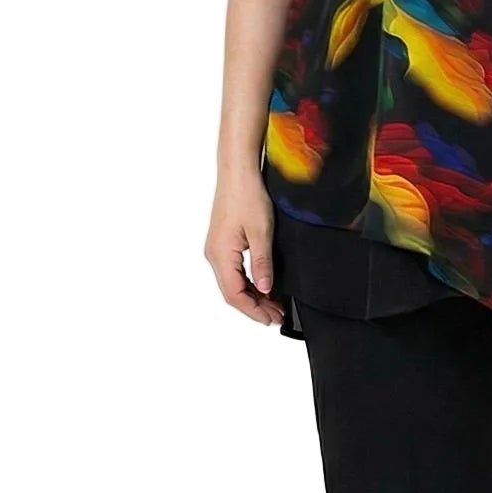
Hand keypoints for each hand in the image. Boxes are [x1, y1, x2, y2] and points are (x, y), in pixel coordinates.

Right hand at [205, 169, 286, 326]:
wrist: (238, 173)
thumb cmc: (246, 196)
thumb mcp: (261, 232)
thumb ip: (263, 263)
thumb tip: (266, 288)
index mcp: (220, 255)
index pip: (234, 294)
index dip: (253, 310)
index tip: (270, 319)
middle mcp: (214, 255)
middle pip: (233, 292)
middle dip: (255, 307)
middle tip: (276, 316)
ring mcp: (217, 250)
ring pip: (234, 283)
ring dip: (253, 296)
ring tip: (273, 305)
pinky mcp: (223, 244)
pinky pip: (234, 272)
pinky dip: (249, 283)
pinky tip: (263, 287)